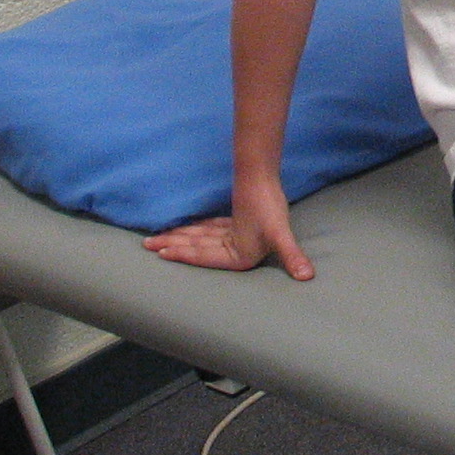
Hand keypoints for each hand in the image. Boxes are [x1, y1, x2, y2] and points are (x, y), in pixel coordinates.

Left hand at [143, 178, 313, 279]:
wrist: (267, 177)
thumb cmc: (271, 205)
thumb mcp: (280, 234)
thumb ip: (291, 256)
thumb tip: (309, 277)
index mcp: (242, 256)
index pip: (206, 257)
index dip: (183, 256)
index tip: (162, 253)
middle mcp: (237, 250)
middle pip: (197, 248)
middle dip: (172, 246)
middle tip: (146, 245)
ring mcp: (233, 237)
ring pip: (198, 239)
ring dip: (177, 238)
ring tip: (153, 240)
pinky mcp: (233, 225)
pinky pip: (205, 230)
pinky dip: (191, 230)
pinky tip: (178, 232)